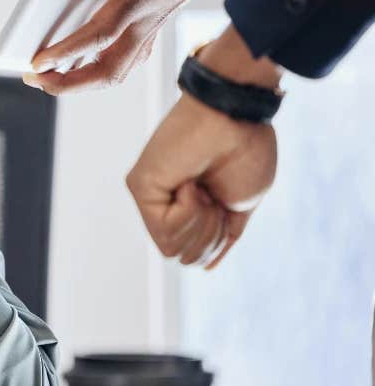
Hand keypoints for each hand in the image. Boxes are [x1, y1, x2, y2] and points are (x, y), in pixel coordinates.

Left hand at [25, 0, 250, 94]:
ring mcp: (154, 22)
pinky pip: (127, 56)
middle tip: (34, 78)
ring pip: (118, 68)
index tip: (38, 63)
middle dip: (70, 82)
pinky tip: (82, 64)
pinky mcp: (155, 19)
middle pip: (109, 69)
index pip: (102, 33)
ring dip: (83, 80)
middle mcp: (151, 16)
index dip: (68, 51)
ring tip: (49, 78)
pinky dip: (100, 67)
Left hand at [126, 28, 280, 267]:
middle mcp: (166, 204)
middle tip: (214, 195)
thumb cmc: (247, 152)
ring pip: (173, 249)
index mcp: (191, 209)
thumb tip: (203, 266)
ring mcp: (152, 195)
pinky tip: (191, 184)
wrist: (238, 119)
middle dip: (210, 234)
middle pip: (183, 257)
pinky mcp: (140, 186)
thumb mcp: (239, 208)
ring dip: (201, 222)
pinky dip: (189, 211)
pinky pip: (165, 229)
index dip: (218, 239)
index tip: (225, 205)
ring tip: (203, 188)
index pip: (196, 254)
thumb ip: (220, 237)